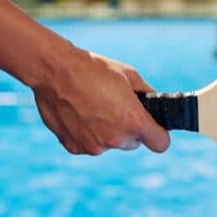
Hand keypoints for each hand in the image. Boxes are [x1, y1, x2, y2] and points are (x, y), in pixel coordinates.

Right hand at [32, 45, 169, 155]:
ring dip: (106, 131)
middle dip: (128, 129)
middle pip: (132, 142)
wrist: (55, 71)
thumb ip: (146, 93)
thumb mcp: (128, 74)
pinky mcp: (75, 148)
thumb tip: (152, 103)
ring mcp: (94, 146)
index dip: (158, 135)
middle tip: (114, 107)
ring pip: (109, 143)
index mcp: (133, 121)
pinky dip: (87, 133)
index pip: (160, 143)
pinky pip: (89, 144)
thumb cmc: (93, 69)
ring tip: (92, 105)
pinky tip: (78, 113)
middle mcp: (115, 139)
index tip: (153, 128)